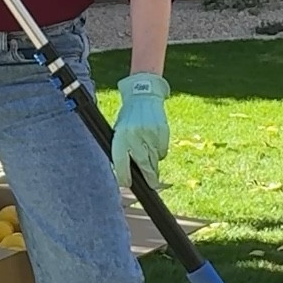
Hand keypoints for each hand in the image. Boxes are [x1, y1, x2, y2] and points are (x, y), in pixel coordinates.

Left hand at [112, 73, 170, 189]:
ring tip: (153, 167)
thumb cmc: (128, 118)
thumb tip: (126, 174)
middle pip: (144, 165)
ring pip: (155, 160)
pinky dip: (160, 152)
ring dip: (154, 166)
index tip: (129, 184)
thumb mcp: (119, 131)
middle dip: (149, 178)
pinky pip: (163, 151)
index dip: (125, 176)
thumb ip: (122, 150)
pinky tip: (155, 143)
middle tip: (152, 186)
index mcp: (120, 136)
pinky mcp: (162, 131)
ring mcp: (150, 133)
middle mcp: (135, 135)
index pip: (121, 162)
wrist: (143, 96)